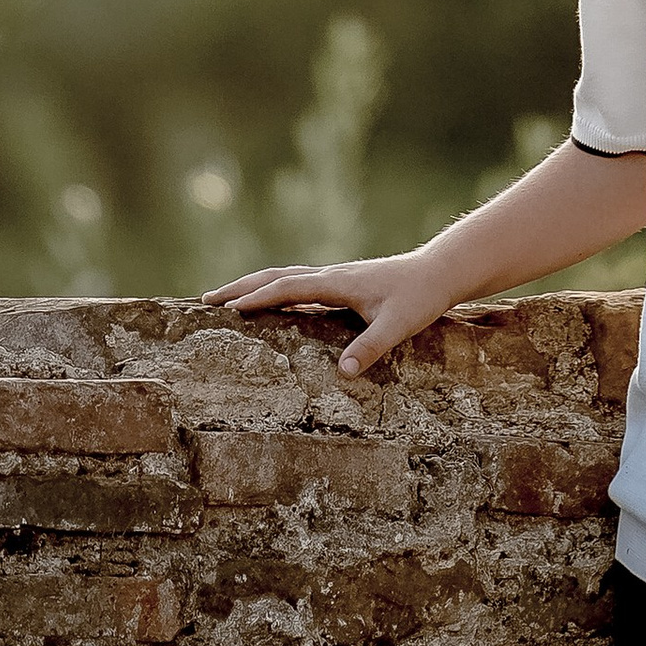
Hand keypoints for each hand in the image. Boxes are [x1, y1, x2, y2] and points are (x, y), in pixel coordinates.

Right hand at [206, 251, 448, 376]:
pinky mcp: (341, 284)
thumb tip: (342, 373)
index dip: (257, 298)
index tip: (226, 309)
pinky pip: (298, 285)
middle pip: (276, 276)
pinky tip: (269, 304)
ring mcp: (335, 278)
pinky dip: (274, 290)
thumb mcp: (398, 326)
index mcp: (337, 282)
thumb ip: (370, 347)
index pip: (288, 288)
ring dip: (254, 286)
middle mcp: (330, 275)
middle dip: (241, 287)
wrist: (439, 272)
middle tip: (206, 300)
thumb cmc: (420, 297)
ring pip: (285, 277)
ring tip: (226, 300)